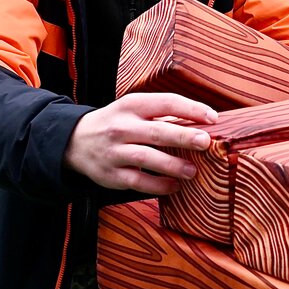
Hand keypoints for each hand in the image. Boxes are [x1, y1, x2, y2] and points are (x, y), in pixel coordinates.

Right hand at [64, 93, 218, 195]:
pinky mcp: (111, 174)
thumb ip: (163, 115)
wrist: (75, 141)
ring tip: (193, 171)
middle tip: (205, 142)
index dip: (191, 108)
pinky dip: (158, 185)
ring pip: (146, 158)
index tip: (212, 117)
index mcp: (132, 105)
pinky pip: (138, 181)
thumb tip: (204, 124)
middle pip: (156, 131)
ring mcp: (115, 152)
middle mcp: (122, 127)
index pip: (166, 102)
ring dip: (172, 165)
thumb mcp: (134, 109)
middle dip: (183, 136)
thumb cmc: (117, 123)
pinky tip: (175, 186)